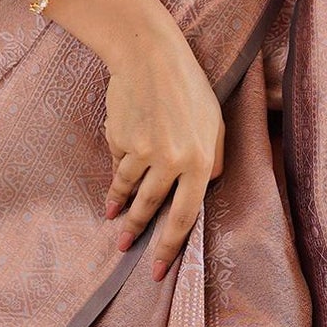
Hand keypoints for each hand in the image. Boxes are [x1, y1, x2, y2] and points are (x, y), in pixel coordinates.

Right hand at [102, 21, 225, 283]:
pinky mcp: (120, 140)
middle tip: (125, 252)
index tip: (157, 270)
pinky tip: (113, 186)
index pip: (185, 216)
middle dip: (136, 233)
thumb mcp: (214, 122)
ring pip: (129, 191)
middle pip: (151, 209)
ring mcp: (143, 151)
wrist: (150, 56)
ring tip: (113, 220)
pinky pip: (118, 165)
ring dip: (120, 209)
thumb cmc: (188, 88)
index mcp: (200, 160)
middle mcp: (171, 161)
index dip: (170, 247)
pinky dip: (116, 176)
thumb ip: (213, 158)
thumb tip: (205, 188)